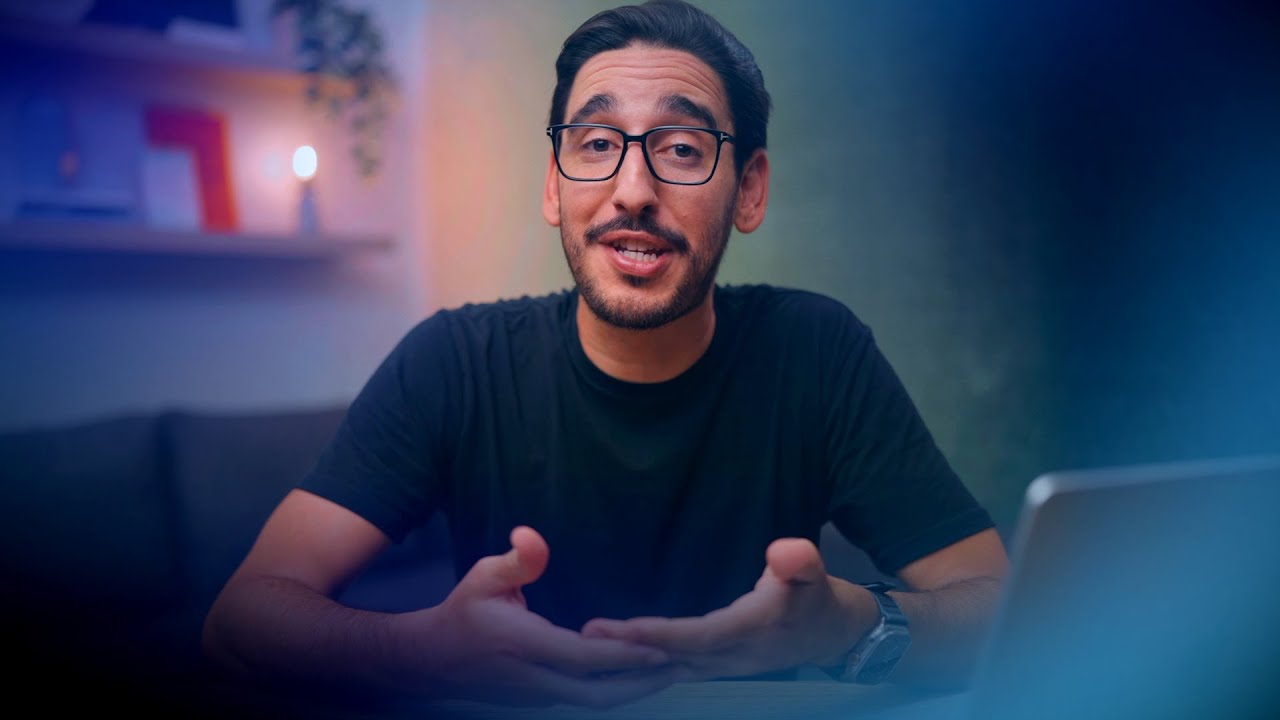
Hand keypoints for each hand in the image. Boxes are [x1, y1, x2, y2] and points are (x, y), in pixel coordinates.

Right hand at [408, 526, 681, 707]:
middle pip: (597, 694)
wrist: (430, 661)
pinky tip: (635, 676)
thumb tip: (532, 536)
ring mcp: (537, 695)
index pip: (584, 658)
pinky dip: (613, 690)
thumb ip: (515, 560)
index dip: (624, 657)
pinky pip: (583, 699)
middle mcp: (535, 678)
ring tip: (668, 673)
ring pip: (593, 702)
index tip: (661, 650)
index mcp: (524, 645)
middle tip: (681, 667)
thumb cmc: (463, 612)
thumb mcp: (484, 577)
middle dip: (642, 684)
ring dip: (632, 690)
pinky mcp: (539, 700)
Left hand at [581, 538, 875, 680]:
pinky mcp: (717, 665)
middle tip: (585, 635)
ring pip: (671, 668)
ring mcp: (724, 665)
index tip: (621, 629)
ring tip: (587, 644)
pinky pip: (675, 669)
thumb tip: (785, 550)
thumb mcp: (815, 572)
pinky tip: (616, 662)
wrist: (837, 635)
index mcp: (752, 631)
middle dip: (630, 650)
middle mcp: (733, 656)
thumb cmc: (818, 596)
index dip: (660, 635)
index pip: (698, 637)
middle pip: (675, 658)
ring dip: (630, 661)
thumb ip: (800, 561)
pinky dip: (645, 667)